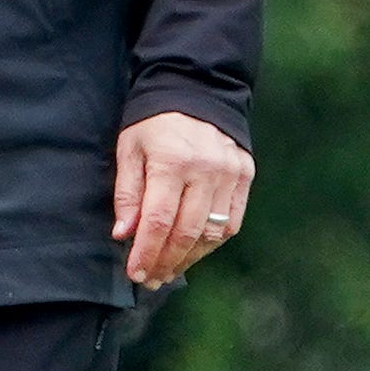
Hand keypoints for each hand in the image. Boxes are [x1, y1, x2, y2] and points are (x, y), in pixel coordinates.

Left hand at [112, 111, 254, 287]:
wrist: (196, 90)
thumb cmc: (155, 123)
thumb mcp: (130, 150)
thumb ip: (128, 193)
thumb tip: (124, 234)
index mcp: (172, 163)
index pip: (158, 221)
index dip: (146, 253)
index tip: (135, 274)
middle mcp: (206, 171)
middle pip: (187, 232)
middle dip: (166, 262)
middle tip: (151, 279)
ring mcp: (230, 175)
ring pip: (212, 232)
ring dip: (190, 258)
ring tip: (170, 270)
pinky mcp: (245, 176)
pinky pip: (232, 221)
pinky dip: (213, 242)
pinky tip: (195, 251)